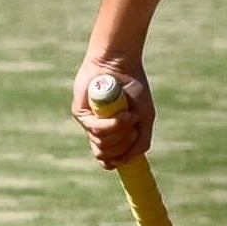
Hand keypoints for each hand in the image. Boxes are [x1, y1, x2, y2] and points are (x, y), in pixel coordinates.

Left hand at [72, 55, 153, 170]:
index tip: (135, 139)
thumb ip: (141, 142)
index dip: (122, 158)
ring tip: (129, 116)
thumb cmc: (134, 88)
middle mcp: (98, 131)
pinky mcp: (81, 113)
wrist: (121, 65)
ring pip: (102, 145)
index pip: (109, 160)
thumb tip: (127, 160)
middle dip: (124, 145)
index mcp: (112, 135)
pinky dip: (114, 125)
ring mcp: (89, 123)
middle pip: (107, 156)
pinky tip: (124, 114)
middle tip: (133, 127)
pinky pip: (97, 130)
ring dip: (121, 133)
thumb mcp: (145, 118)